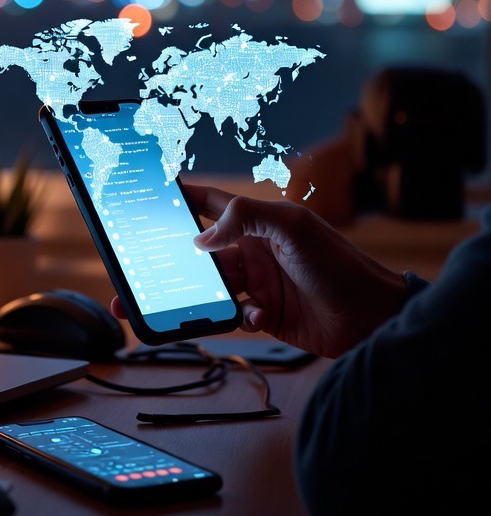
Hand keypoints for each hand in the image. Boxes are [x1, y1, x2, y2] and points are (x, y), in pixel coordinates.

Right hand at [111, 184, 407, 358]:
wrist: (370, 316)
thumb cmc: (338, 264)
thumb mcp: (291, 227)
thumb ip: (245, 217)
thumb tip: (201, 236)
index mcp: (257, 222)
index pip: (209, 204)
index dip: (181, 199)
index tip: (150, 198)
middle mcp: (254, 251)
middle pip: (201, 254)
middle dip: (176, 261)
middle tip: (144, 270)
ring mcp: (258, 284)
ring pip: (210, 288)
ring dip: (195, 296)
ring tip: (173, 304)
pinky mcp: (264, 316)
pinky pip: (232, 316)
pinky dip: (236, 317)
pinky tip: (256, 316)